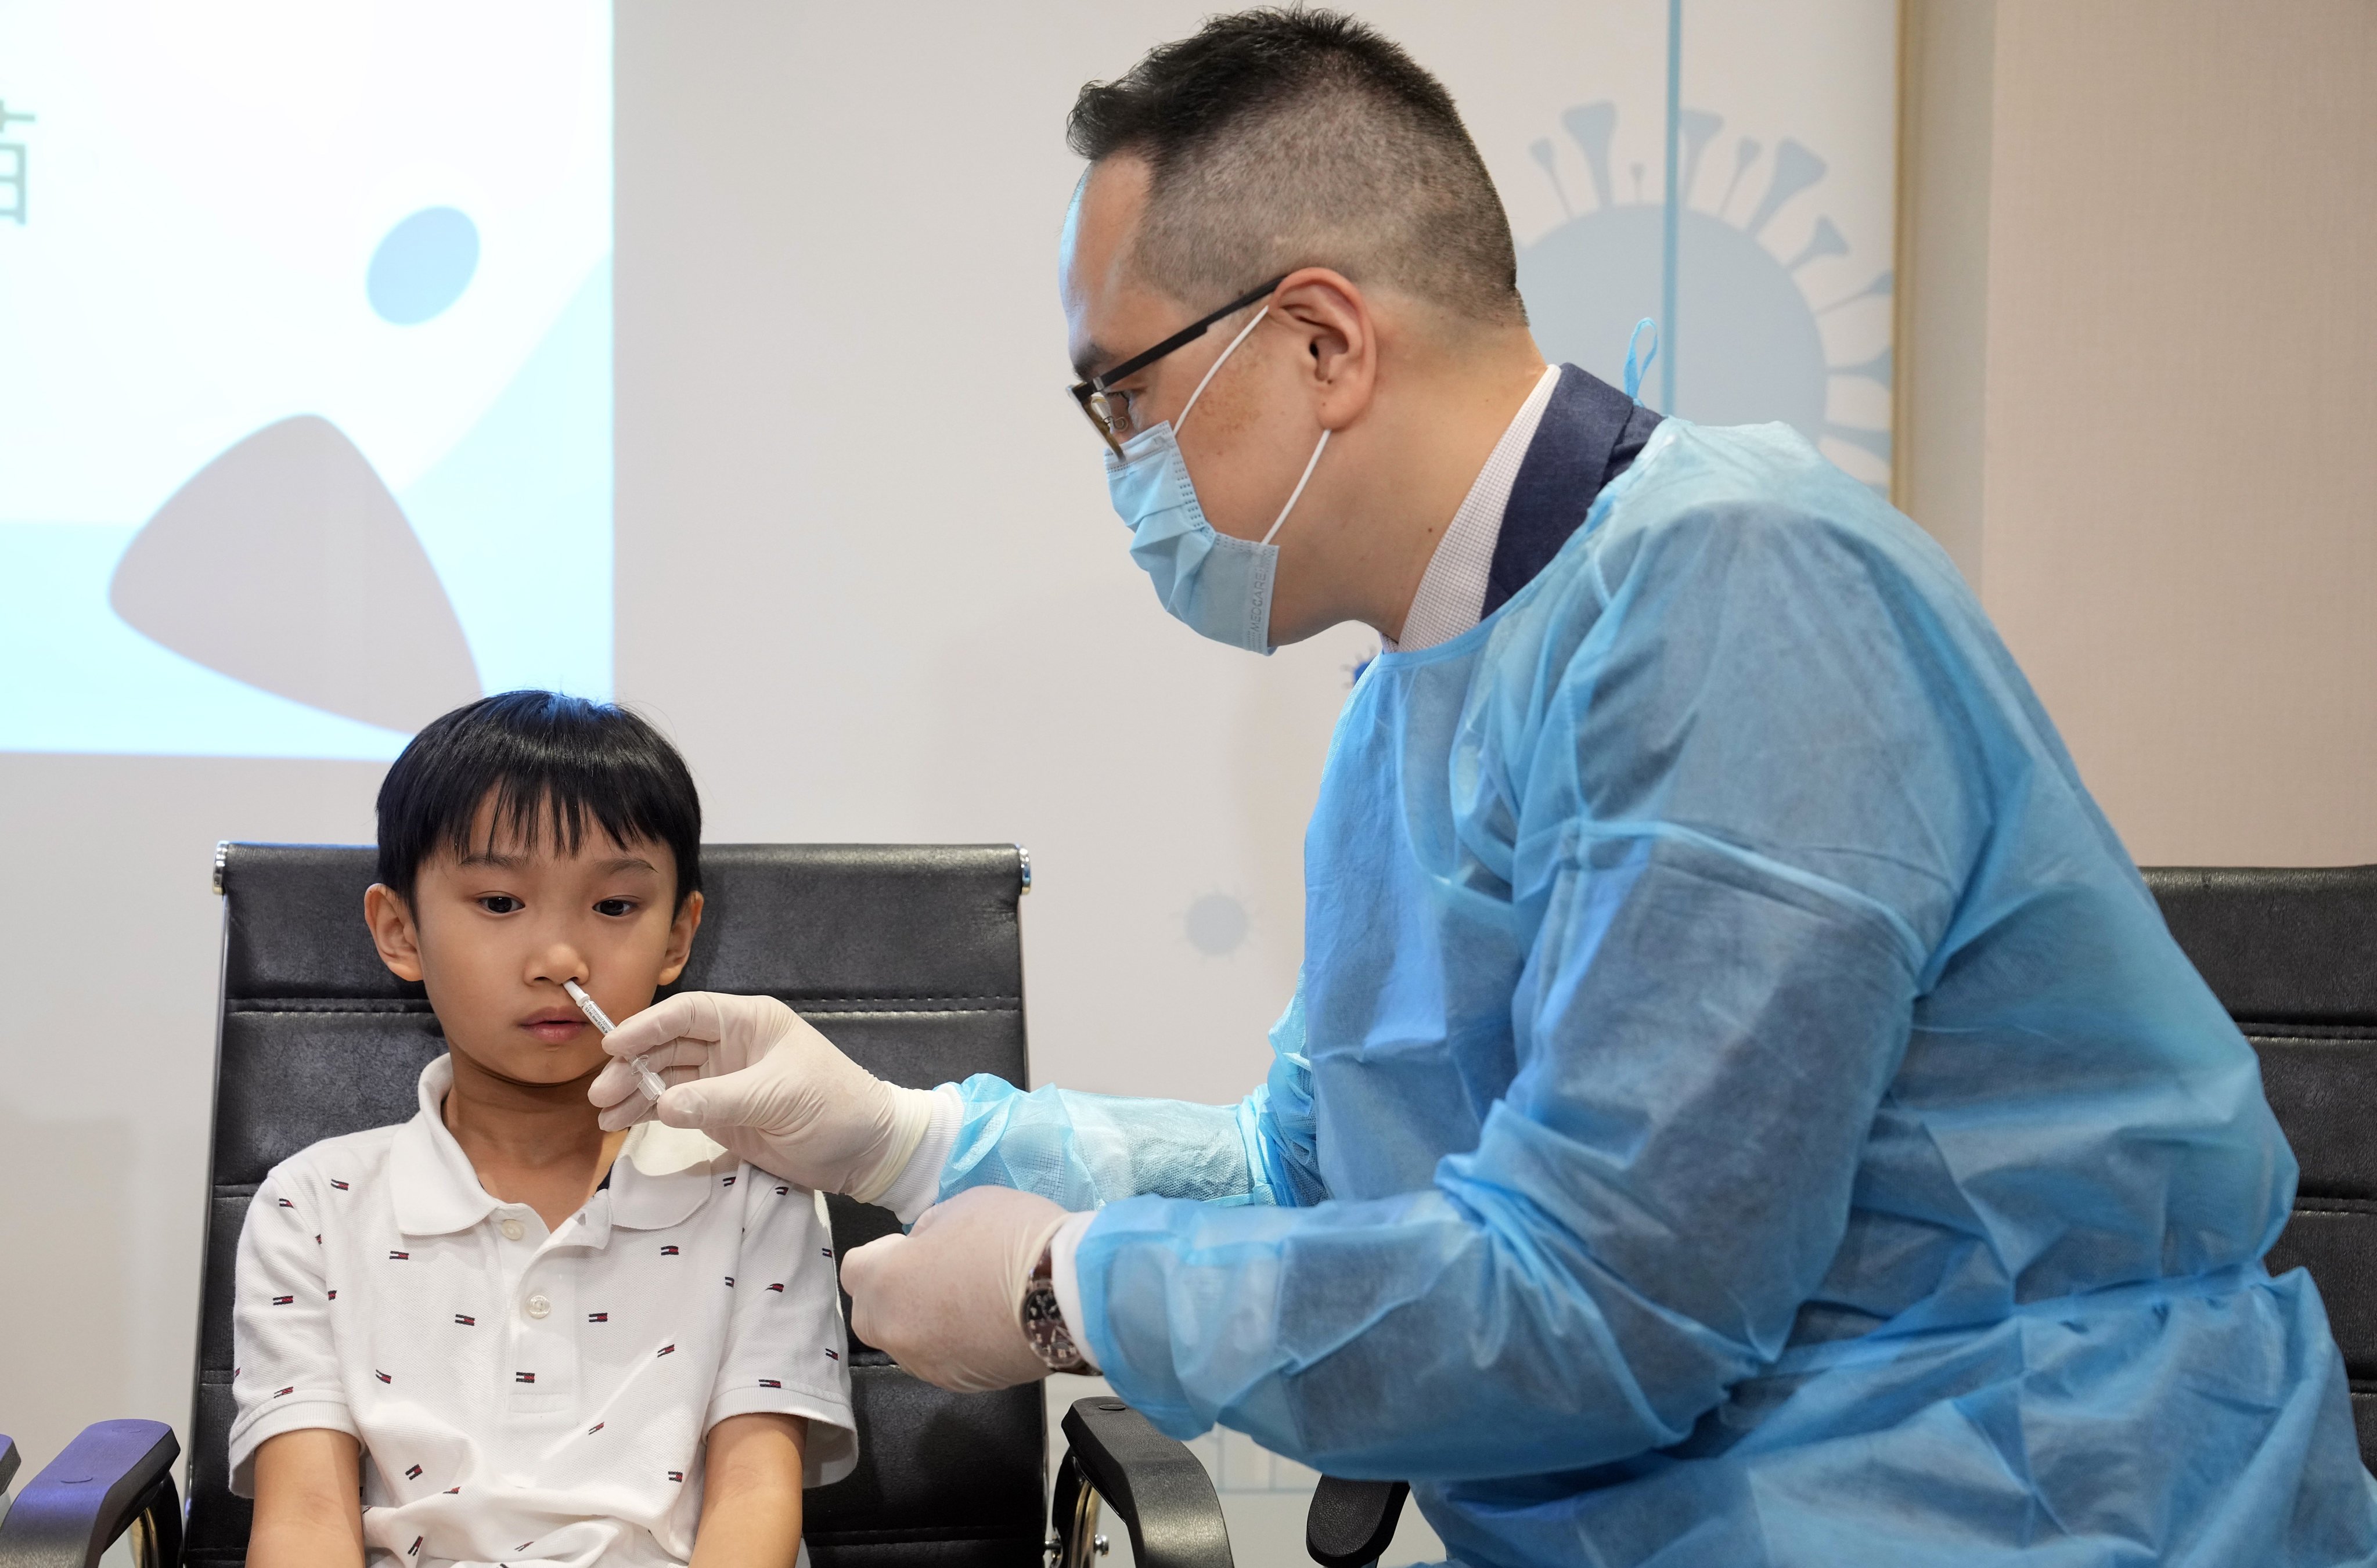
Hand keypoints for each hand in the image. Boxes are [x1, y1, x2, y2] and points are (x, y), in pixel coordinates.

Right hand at [588, 991, 933, 1201]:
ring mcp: (721, 1079)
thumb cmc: (833, 1106)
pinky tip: (620, 1123)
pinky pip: (673, 1106)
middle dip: (632, 1066)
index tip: (612, 1045)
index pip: (687, 1013)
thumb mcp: (778, 1097)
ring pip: (665, 1077)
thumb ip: (718, 1100)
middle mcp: (730, 1044)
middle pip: (667, 1045)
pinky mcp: (719, 1112)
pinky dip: (647, 1113)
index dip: (647, 1026)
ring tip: (604, 1114)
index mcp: (749, 1021)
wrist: (866, 1149)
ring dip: (633, 1092)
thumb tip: (664, 1105)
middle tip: (600, 1092)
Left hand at [840, 1187, 1071, 1391]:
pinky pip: (942, 1358)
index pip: (854, 1269)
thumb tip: (925, 1247)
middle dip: (894, 1294)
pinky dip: (955, 1343)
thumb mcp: (961, 1206)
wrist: (1066, 1294)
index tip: (913, 1246)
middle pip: (873, 1313)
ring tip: (970, 1300)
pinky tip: (989, 1323)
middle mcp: (895, 1332)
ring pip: (909, 1340)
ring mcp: (927, 1364)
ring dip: (925, 1321)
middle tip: (936, 1273)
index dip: (882, 1254)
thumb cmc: (1009, 1238)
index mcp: (884, 1282)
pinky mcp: (961, 1384)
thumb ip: (930, 1230)